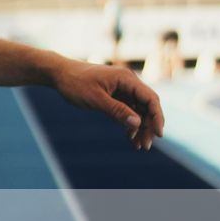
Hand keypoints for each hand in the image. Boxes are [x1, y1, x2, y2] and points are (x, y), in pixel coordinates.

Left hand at [49, 60, 163, 149]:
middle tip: (145, 146)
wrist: (60, 74)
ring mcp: (122, 89)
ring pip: (139, 110)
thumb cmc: (76, 83)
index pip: (150, 98)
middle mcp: (128, 83)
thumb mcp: (96, 99)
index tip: (159, 135)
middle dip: (149, 126)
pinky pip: (129, 111)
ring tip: (138, 146)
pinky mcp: (116, 95)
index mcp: (126, 79)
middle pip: (147, 106)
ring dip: (140, 128)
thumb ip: (117, 110)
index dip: (157, 117)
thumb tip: (138, 123)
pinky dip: (130, 124)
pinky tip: (130, 137)